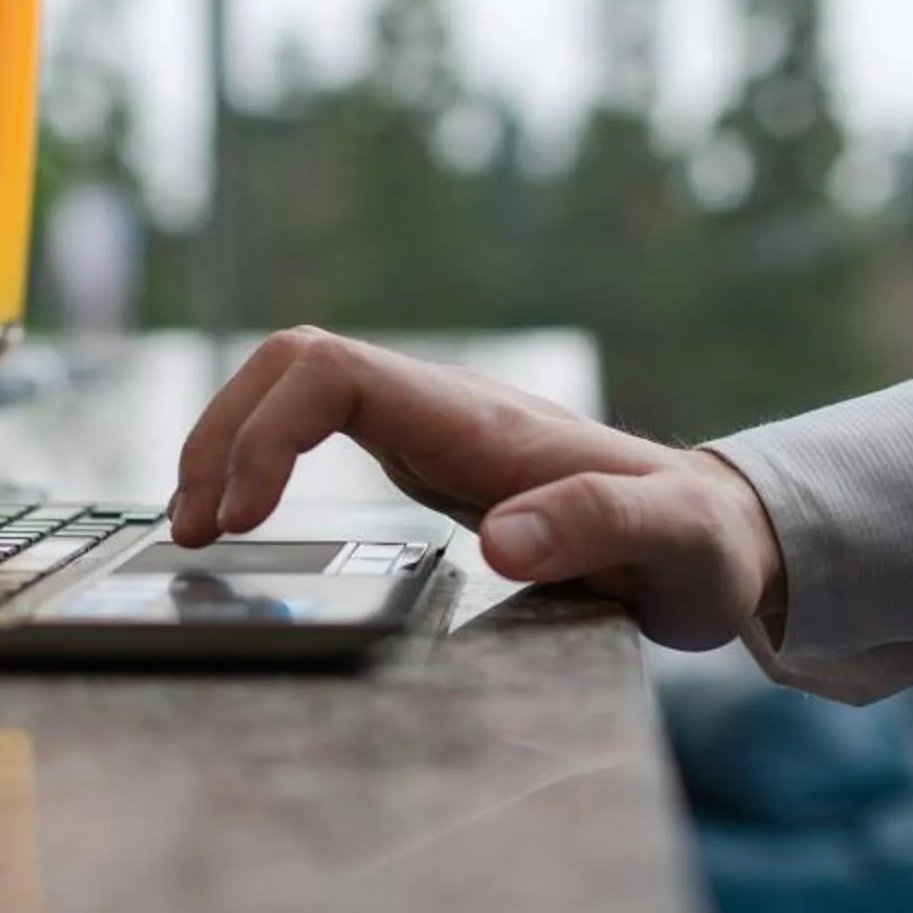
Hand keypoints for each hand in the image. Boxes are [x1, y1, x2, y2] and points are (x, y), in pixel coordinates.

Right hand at [168, 329, 784, 650]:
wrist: (721, 539)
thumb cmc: (700, 546)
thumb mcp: (674, 547)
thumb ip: (597, 527)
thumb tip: (499, 540)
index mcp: (480, 422)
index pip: (335, 371)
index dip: (268, 429)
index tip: (245, 515)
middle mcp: (442, 410)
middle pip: (292, 365)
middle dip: (221, 433)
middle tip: (191, 530)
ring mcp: (430, 430)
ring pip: (292, 390)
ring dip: (227, 445)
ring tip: (193, 529)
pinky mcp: (426, 460)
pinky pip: (314, 431)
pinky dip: (259, 468)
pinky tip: (242, 524)